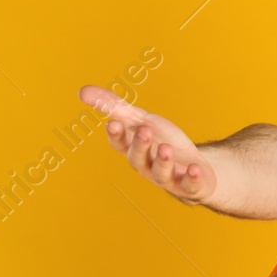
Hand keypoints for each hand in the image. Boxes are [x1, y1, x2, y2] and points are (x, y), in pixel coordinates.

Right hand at [77, 85, 215, 205]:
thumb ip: (114, 107)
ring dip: (163, 161)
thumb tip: (81, 90)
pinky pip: (189, 185)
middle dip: (140, 145)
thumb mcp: (141, 120)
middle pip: (139, 158)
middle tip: (145, 130)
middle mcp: (147, 165)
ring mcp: (168, 177)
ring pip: (161, 173)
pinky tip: (194, 168)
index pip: (120, 143)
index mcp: (133, 149)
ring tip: (167, 149)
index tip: (113, 123)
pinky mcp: (189, 185)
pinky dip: (192, 177)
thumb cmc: (162, 141)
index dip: (116, 135)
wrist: (195, 167)